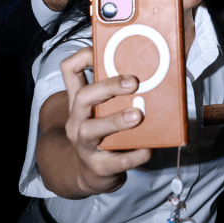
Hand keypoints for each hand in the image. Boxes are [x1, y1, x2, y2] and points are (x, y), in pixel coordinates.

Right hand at [60, 47, 151, 195]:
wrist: (93, 173)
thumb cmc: (105, 133)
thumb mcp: (105, 109)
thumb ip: (120, 93)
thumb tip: (154, 70)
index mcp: (80, 101)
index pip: (69, 71)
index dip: (82, 56)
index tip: (102, 49)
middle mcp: (77, 120)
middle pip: (83, 97)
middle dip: (108, 87)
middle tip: (133, 82)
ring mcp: (85, 144)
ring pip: (92, 130)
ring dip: (116, 120)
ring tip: (138, 115)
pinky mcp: (98, 166)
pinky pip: (116, 160)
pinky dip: (134, 154)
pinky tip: (148, 148)